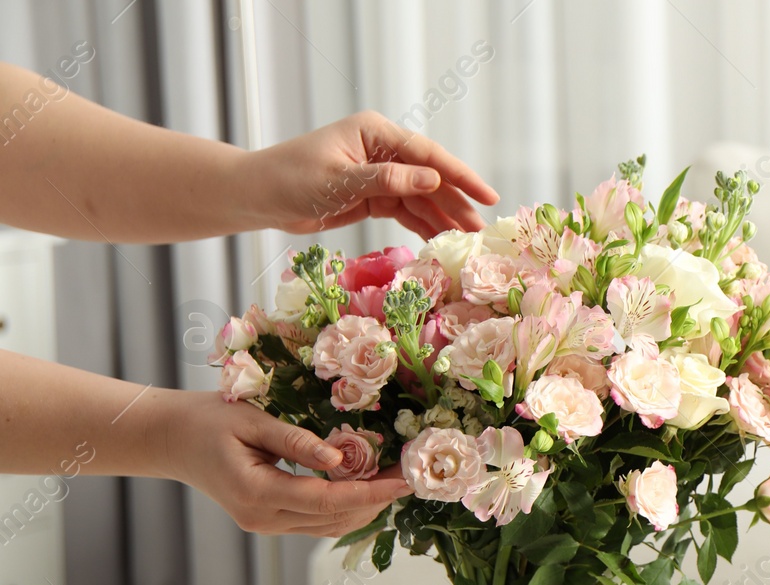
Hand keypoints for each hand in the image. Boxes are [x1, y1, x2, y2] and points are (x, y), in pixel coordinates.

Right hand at [155, 391, 411, 536]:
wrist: (170, 439)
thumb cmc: (207, 421)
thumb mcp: (252, 421)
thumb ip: (295, 442)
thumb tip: (339, 459)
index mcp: (256, 493)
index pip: (327, 500)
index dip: (370, 493)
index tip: (404, 482)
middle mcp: (262, 518)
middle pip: (334, 518)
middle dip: (377, 500)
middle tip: (411, 474)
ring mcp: (264, 525)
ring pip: (329, 527)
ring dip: (365, 507)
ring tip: (395, 480)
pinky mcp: (268, 522)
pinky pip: (316, 522)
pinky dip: (345, 507)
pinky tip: (366, 487)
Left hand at [245, 111, 498, 238]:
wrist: (258, 195)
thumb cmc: (290, 178)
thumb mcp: (340, 180)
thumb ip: (387, 180)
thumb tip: (433, 179)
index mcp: (376, 132)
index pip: (427, 154)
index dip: (460, 175)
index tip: (487, 196)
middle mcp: (382, 149)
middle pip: (430, 178)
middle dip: (456, 203)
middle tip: (481, 230)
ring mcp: (379, 174)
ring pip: (421, 197)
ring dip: (443, 218)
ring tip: (466, 242)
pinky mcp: (373, 197)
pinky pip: (406, 211)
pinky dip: (423, 226)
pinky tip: (441, 241)